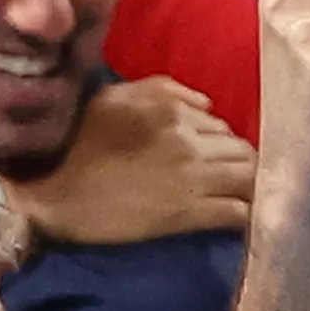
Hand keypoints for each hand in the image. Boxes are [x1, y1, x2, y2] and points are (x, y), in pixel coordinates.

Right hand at [15, 78, 252, 244]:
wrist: (57, 200)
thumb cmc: (78, 147)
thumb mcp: (113, 99)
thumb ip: (162, 90)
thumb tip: (207, 105)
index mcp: (171, 110)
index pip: (220, 125)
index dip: (221, 144)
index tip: (215, 159)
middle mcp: (188, 139)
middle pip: (243, 149)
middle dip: (243, 164)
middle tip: (234, 181)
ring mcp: (192, 177)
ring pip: (249, 177)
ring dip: (252, 188)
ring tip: (246, 199)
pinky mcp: (189, 214)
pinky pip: (238, 212)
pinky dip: (247, 215)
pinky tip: (245, 221)